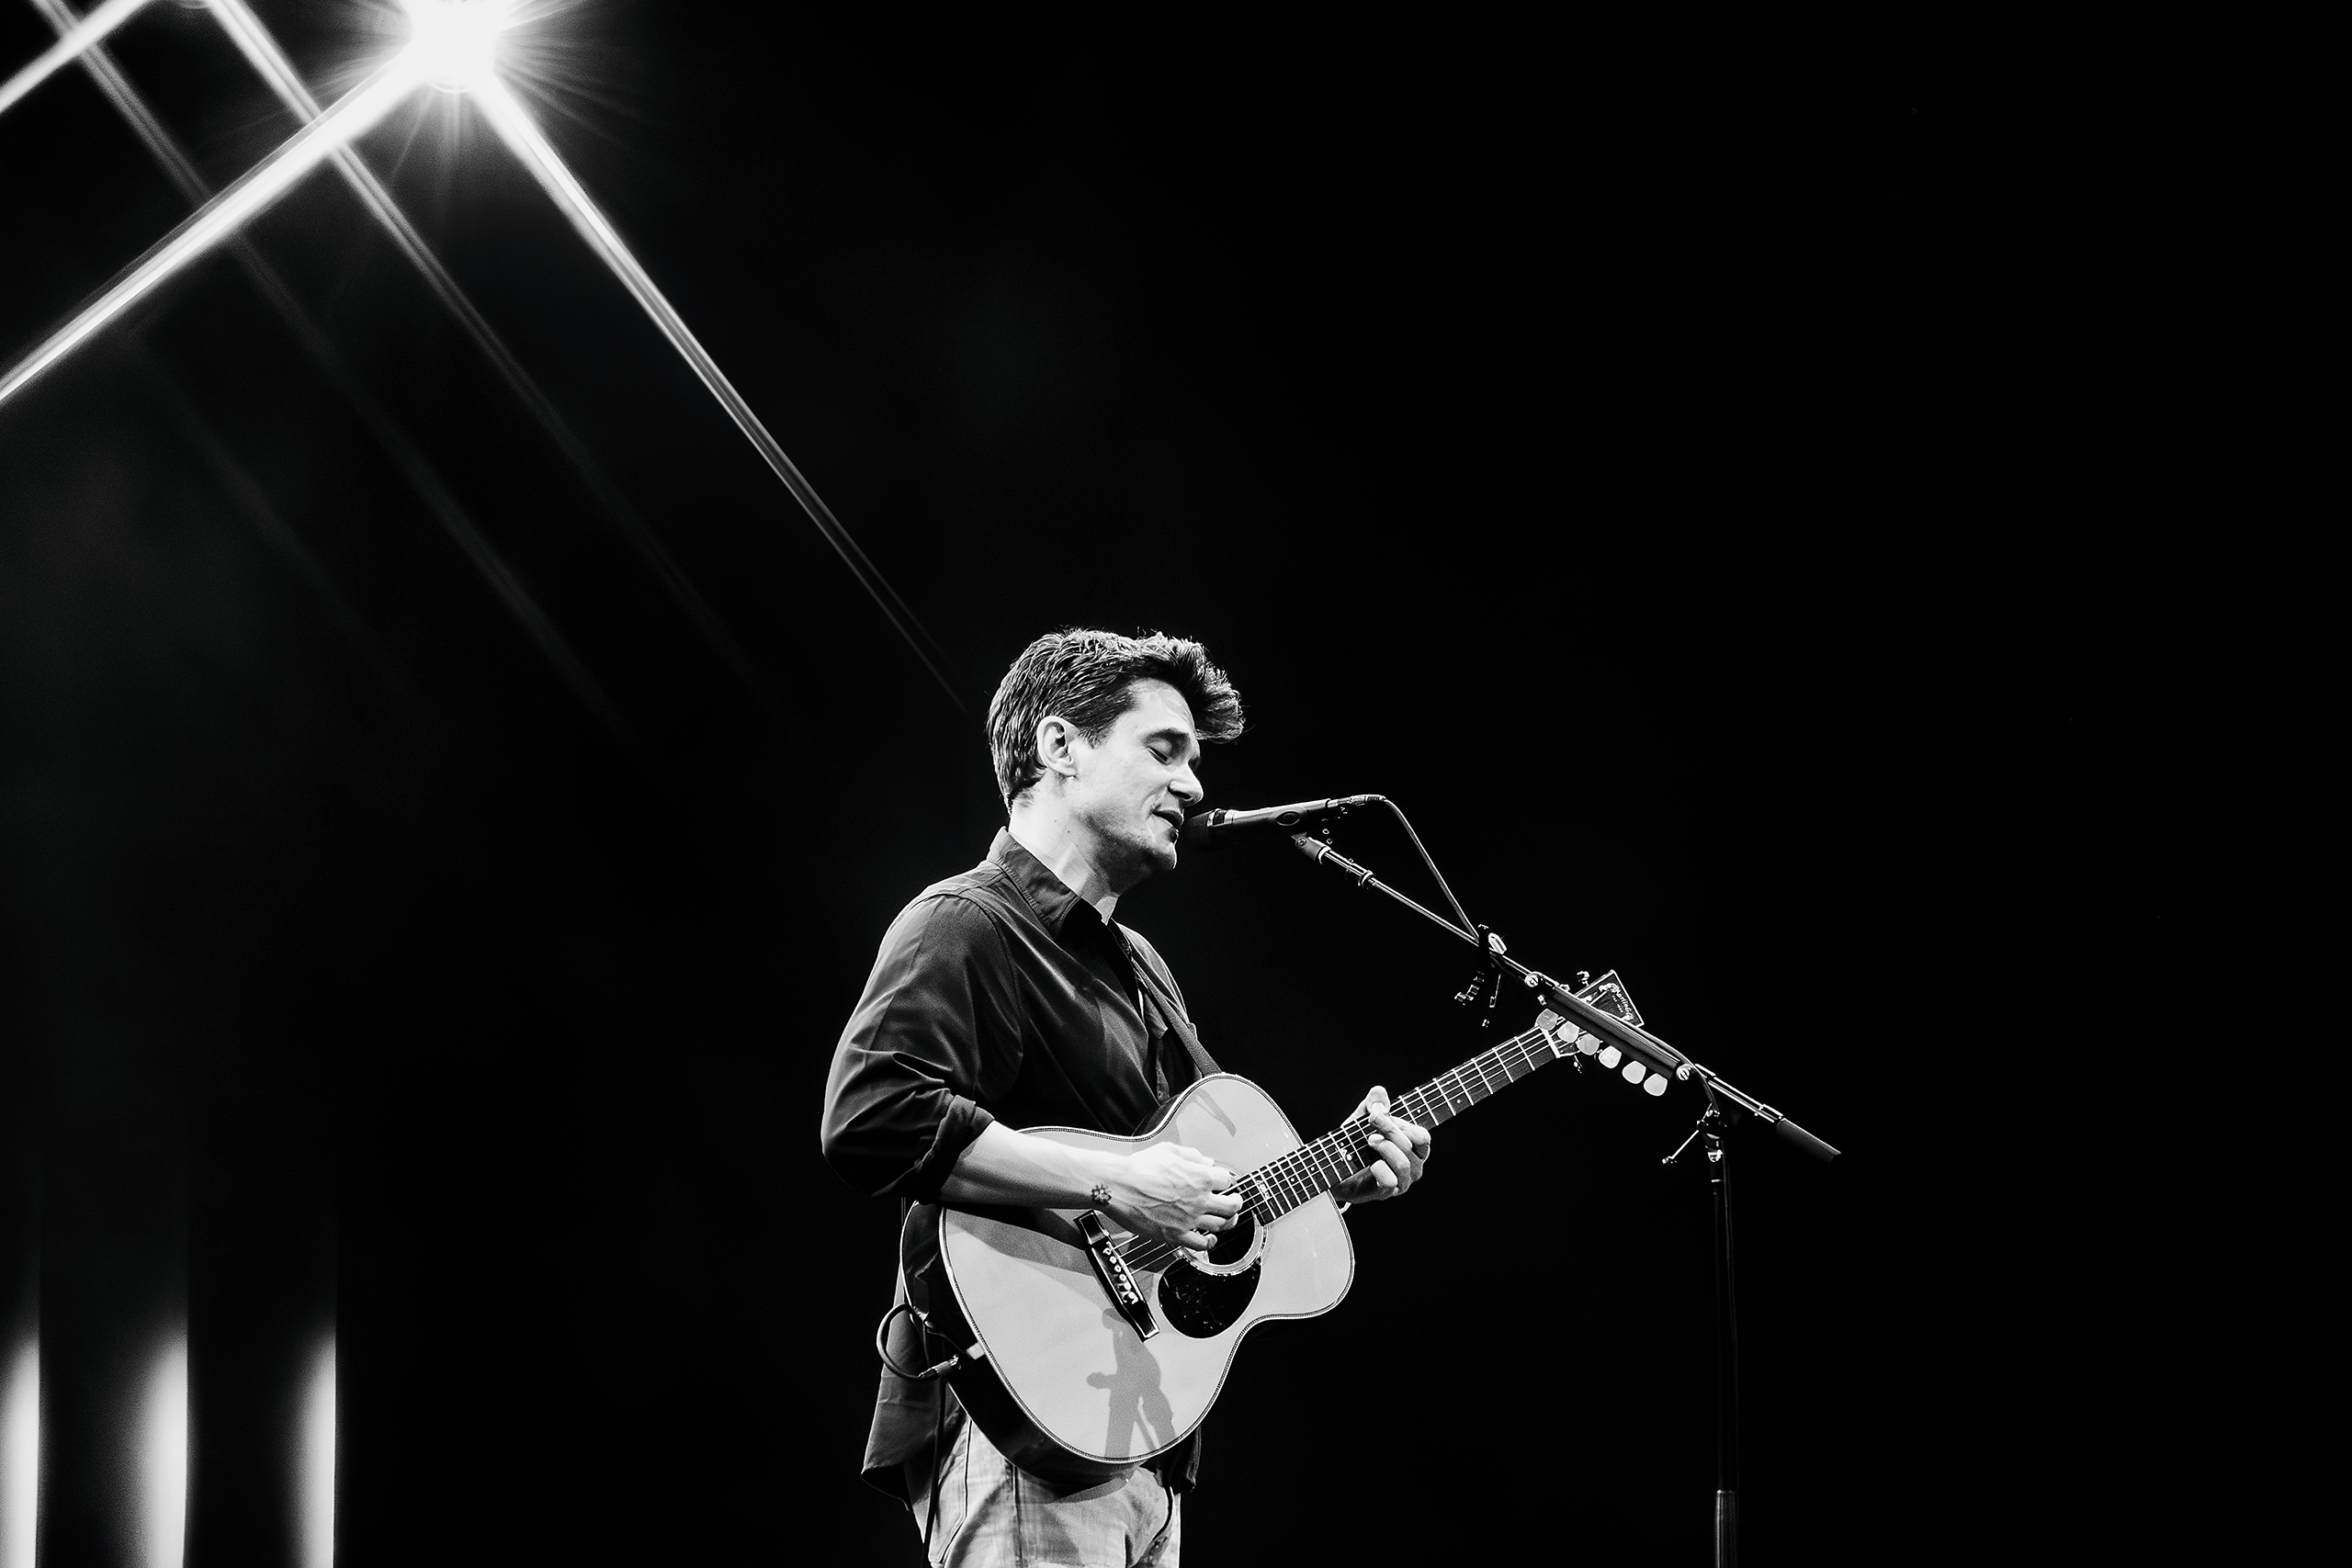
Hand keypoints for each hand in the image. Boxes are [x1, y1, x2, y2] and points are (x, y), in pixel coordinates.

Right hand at [1108, 1141, 1241, 1252]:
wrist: (1118, 1186)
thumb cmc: (1138, 1168)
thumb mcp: (1168, 1150)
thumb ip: (1191, 1155)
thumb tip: (1206, 1160)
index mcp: (1200, 1177)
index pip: (1227, 1180)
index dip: (1226, 1180)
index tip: (1224, 1182)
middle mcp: (1199, 1200)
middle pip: (1232, 1206)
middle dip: (1236, 1203)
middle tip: (1235, 1202)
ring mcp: (1189, 1219)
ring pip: (1220, 1225)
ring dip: (1226, 1222)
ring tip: (1225, 1220)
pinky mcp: (1176, 1235)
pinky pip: (1201, 1244)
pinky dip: (1209, 1242)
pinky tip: (1210, 1239)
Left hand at [1331, 1086, 1429, 1206]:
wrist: (1336, 1168)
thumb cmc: (1356, 1143)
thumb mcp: (1363, 1119)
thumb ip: (1373, 1104)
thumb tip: (1378, 1092)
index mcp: (1414, 1149)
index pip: (1422, 1137)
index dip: (1402, 1124)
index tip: (1379, 1115)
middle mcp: (1413, 1167)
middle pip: (1410, 1146)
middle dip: (1389, 1129)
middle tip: (1371, 1120)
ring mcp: (1401, 1182)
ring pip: (1403, 1165)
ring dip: (1385, 1148)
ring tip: (1369, 1141)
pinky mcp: (1385, 1194)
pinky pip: (1390, 1183)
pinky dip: (1381, 1170)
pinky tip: (1371, 1163)